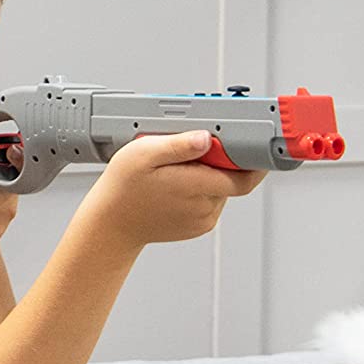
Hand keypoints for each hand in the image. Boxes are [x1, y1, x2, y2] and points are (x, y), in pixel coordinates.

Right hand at [84, 131, 264, 250]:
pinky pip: (211, 201)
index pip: (245, 176)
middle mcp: (205, 207)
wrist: (112, 224)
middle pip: (232, 178)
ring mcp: (203, 220)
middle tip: (192, 151)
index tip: (247, 144)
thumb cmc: (123, 189)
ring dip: (209, 176)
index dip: (251, 159)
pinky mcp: (199, 226)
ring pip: (222, 189)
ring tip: (178, 170)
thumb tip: (206, 138)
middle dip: (220, 162)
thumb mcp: (144, 153)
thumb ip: (178, 144)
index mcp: (196, 187)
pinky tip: (177, 185)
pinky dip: (201, 189)